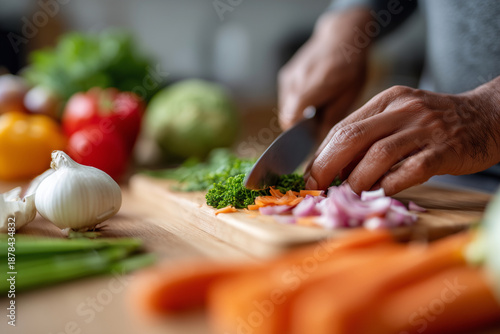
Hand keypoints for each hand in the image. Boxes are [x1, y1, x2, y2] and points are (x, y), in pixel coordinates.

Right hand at [278, 8, 370, 136]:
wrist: (340, 37)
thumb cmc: (351, 66)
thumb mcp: (350, 94)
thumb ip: (332, 117)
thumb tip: (319, 140)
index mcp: (317, 83)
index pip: (293, 116)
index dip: (297, 133)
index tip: (308, 141)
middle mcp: (298, 79)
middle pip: (287, 115)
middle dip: (298, 127)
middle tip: (315, 129)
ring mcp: (289, 77)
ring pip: (285, 109)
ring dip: (296, 116)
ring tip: (315, 113)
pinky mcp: (285, 76)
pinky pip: (286, 99)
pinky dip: (294, 106)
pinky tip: (310, 102)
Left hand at [304, 82, 499, 194]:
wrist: (487, 117)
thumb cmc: (436, 123)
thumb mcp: (400, 117)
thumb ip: (370, 136)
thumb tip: (334, 166)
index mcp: (387, 100)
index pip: (343, 127)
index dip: (321, 154)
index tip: (310, 176)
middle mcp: (404, 110)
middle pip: (353, 136)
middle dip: (328, 165)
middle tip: (318, 187)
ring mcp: (426, 129)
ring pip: (379, 154)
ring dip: (357, 179)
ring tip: (350, 193)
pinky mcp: (445, 150)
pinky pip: (411, 169)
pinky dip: (391, 184)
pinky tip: (381, 192)